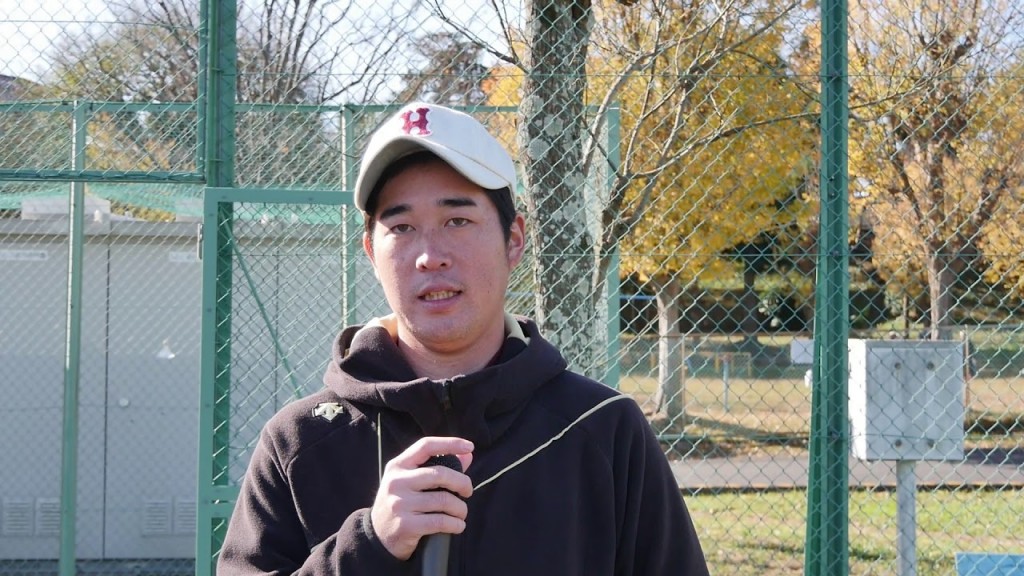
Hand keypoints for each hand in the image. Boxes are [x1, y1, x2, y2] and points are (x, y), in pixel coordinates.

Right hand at [370, 437, 473, 559]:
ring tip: (461, 513)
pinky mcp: (405, 525)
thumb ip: (439, 466)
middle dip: (462, 482)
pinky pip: (440, 521)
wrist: (378, 537)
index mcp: (398, 466)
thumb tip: (467, 454)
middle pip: (440, 474)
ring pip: (444, 500)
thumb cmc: (402, 503)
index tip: (469, 446)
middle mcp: (396, 482)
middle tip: (467, 491)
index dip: (450, 443)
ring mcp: (399, 503)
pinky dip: (455, 524)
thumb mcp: (411, 481)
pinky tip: (457, 526)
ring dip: (460, 508)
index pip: (426, 446)